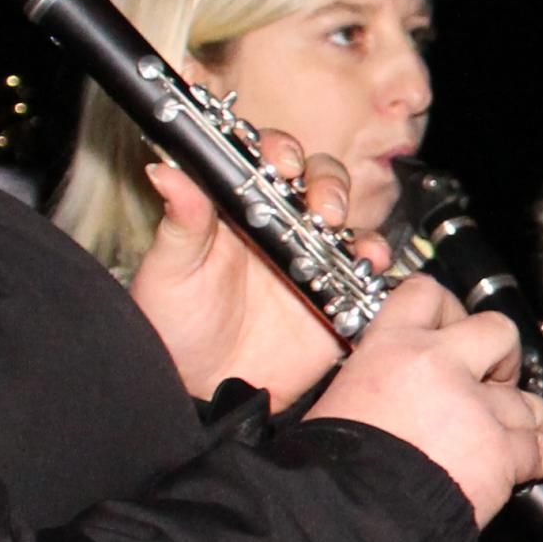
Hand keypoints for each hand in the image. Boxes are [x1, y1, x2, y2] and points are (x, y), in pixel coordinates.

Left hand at [128, 133, 356, 399]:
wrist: (200, 389)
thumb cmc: (175, 326)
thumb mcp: (170, 271)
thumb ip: (180, 221)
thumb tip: (166, 170)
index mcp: (240, 209)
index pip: (268, 160)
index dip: (281, 152)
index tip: (281, 164)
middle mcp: (281, 228)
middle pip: (320, 181)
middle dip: (328, 185)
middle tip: (321, 210)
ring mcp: (312, 262)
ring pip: (350, 223)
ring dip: (357, 224)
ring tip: (347, 243)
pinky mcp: (336, 299)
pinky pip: (368, 276)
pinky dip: (376, 269)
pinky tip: (367, 272)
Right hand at [313, 274, 542, 526]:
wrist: (350, 516)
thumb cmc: (332, 470)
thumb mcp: (339, 401)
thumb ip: (375, 381)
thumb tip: (385, 389)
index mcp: (390, 347)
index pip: (426, 295)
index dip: (447, 308)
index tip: (455, 324)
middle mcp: (440, 366)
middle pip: (498, 332)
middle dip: (505, 356)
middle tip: (496, 377)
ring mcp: (477, 408)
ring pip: (530, 398)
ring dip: (534, 415)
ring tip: (530, 428)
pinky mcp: (502, 452)